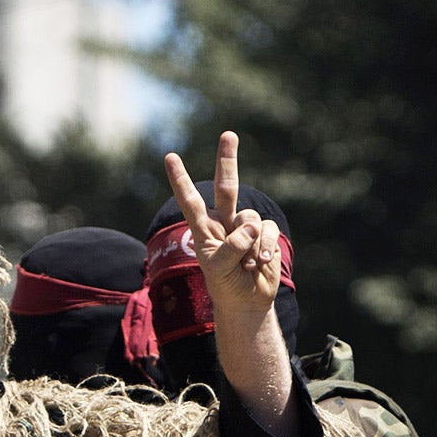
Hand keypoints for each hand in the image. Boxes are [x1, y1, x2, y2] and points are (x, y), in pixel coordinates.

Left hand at [163, 131, 282, 327]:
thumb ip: (231, 246)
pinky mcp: (265, 233)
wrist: (247, 301)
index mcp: (204, 228)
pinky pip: (267, 231)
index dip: (180, 180)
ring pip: (251, 220)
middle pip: (227, 186)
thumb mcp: (219, 268)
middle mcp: (224, 222)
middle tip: (228, 135)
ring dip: (250, 247)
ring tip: (246, 266)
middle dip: (228, 160)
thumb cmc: (225, 284)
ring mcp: (246, 226)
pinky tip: (261, 264)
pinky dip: (265, 248)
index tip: (170, 157)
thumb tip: (251, 225)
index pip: (190, 201)